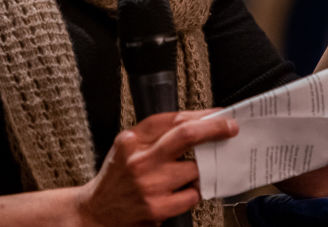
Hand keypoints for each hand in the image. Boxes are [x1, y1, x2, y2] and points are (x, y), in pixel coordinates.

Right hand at [75, 110, 237, 225]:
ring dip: (199, 172)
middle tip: (230, 129)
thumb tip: (197, 126)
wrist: (96, 211)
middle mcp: (139, 159)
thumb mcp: (128, 147)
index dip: (201, 115)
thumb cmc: (117, 177)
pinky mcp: (157, 208)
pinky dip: (191, 193)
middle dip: (214, 129)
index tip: (219, 115)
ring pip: (194, 170)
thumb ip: (156, 136)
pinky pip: (191, 195)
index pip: (173, 120)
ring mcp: (149, 184)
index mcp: (132, 139)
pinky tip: (178, 193)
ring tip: (187, 175)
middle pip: (186, 136)